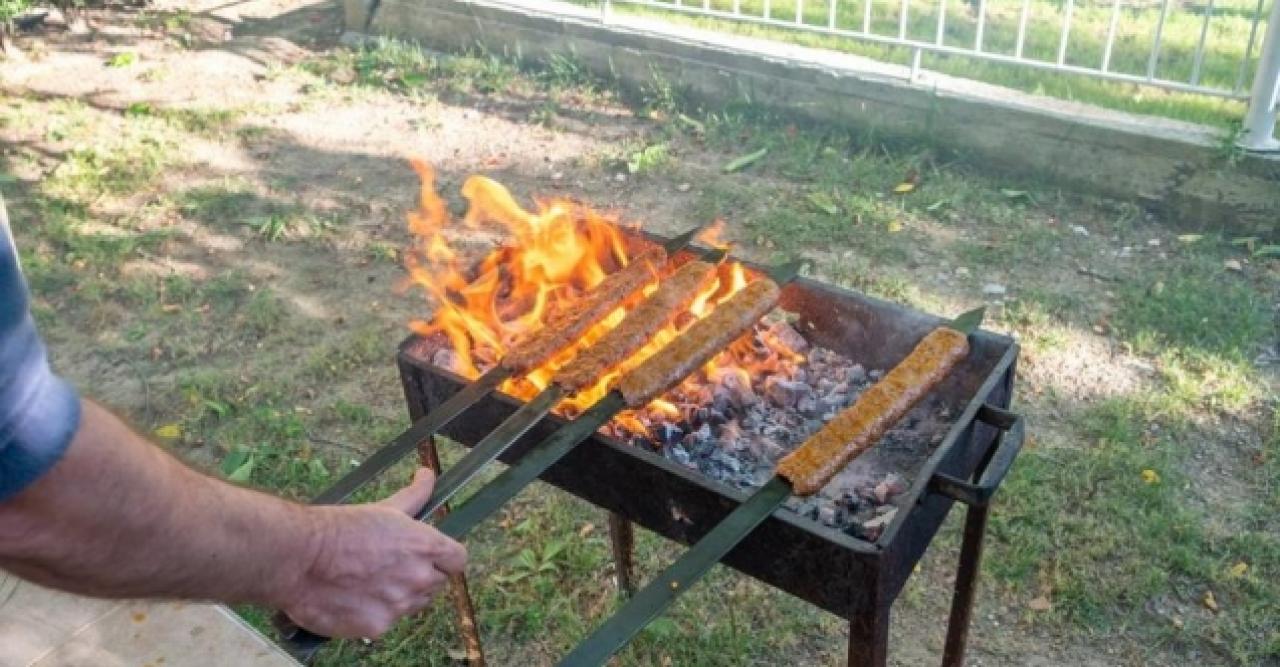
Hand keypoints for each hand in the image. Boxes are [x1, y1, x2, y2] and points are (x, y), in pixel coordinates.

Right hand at [278, 468, 466, 637]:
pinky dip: (374, 613)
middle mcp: (419, 578)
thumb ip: (414, 496)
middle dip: (421, 575)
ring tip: (369, 580)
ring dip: (400, 595)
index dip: (445, 558)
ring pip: (413, 604)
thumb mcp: (384, 508)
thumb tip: (428, 475)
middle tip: (391, 566)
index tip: (431, 556)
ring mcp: (400, 605)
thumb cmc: (340, 528)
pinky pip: (386, 621)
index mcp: (426, 546)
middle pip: (437, 583)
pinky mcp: (378, 626)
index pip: (458, 559)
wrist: (299, 557)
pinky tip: (354, 598)